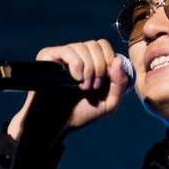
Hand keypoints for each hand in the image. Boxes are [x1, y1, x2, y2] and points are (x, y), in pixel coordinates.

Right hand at [6, 39, 130, 144]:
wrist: (59, 123)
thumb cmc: (82, 113)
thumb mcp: (109, 102)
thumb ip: (120, 83)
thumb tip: (119, 60)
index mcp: (91, 61)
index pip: (103, 44)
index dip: (109, 59)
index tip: (106, 80)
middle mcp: (76, 55)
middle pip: (95, 44)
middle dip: (100, 67)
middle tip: (94, 86)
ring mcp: (62, 55)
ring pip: (82, 47)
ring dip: (88, 69)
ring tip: (83, 87)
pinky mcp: (48, 56)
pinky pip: (68, 51)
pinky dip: (76, 65)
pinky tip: (75, 79)